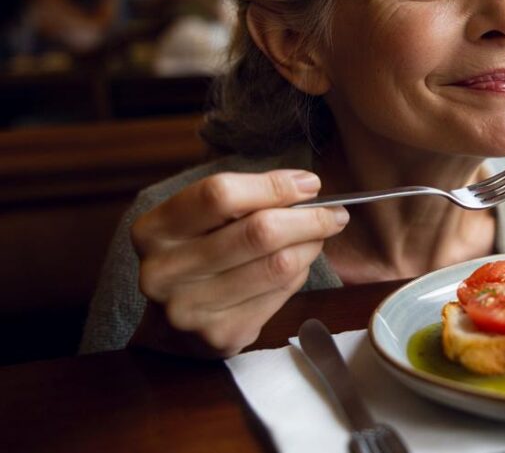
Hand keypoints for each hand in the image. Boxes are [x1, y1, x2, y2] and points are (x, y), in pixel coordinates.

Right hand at [129, 169, 348, 356]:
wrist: (171, 328)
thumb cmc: (197, 255)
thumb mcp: (202, 220)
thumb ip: (245, 199)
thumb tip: (307, 187)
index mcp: (154, 230)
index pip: (220, 194)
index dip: (273, 186)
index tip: (309, 184)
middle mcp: (165, 271)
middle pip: (258, 232)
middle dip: (309, 219)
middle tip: (334, 213)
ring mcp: (191, 309)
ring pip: (278, 265)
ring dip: (310, 246)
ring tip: (319, 237)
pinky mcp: (221, 336)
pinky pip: (281, 294)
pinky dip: (300, 274)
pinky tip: (297, 265)